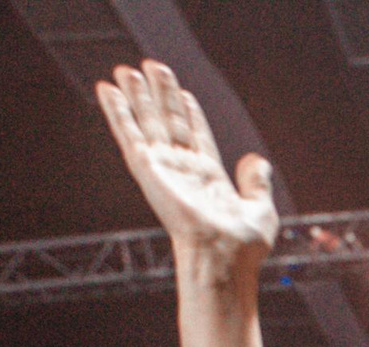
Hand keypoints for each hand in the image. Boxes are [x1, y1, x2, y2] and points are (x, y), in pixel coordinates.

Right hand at [95, 61, 277, 277]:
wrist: (223, 257)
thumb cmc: (243, 246)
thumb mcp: (260, 209)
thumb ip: (257, 183)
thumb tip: (257, 160)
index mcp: (209, 178)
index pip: (196, 136)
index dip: (190, 113)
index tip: (184, 92)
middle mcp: (183, 170)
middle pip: (169, 123)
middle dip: (161, 95)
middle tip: (152, 66)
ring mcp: (164, 168)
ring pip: (147, 122)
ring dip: (137, 96)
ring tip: (127, 69)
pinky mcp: (147, 169)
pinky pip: (128, 133)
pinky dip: (117, 110)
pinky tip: (107, 90)